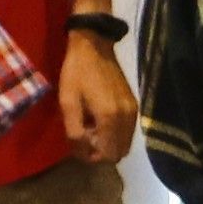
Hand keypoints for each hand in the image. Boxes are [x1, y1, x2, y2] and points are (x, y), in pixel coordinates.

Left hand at [58, 33, 138, 163]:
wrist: (94, 47)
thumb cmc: (77, 73)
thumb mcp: (68, 103)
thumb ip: (75, 132)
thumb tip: (82, 153)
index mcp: (110, 118)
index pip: (107, 154)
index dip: (91, 157)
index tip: (78, 147)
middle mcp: (126, 118)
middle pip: (119, 153)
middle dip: (101, 152)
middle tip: (85, 138)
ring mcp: (133, 111)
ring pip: (125, 144)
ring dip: (109, 143)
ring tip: (92, 129)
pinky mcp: (134, 105)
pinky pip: (128, 131)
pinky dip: (116, 134)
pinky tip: (101, 121)